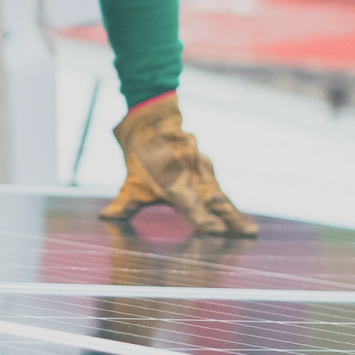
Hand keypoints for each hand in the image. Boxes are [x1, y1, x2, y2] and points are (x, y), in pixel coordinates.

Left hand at [98, 93, 254, 234]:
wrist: (153, 120)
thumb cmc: (141, 155)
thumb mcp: (131, 180)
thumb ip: (124, 203)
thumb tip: (105, 218)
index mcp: (172, 180)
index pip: (190, 205)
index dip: (203, 219)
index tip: (217, 232)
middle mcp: (190, 174)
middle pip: (214, 200)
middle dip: (232, 219)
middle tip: (249, 234)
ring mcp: (201, 168)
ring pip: (221, 194)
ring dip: (235, 212)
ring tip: (249, 230)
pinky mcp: (207, 167)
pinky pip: (219, 187)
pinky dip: (228, 203)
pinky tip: (238, 218)